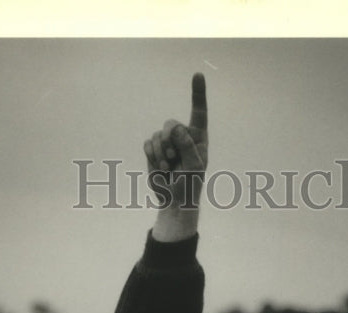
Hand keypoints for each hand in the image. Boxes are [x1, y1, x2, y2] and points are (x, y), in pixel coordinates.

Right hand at [145, 73, 207, 240]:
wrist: (174, 201)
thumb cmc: (189, 186)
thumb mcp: (194, 167)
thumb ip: (187, 146)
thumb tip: (177, 127)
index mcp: (198, 139)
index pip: (199, 113)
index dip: (197, 94)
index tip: (197, 75)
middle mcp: (183, 137)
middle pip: (171, 124)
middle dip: (169, 141)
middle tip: (172, 159)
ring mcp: (168, 143)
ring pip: (158, 135)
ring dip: (160, 153)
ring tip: (167, 168)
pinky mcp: (154, 150)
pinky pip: (148, 143)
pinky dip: (152, 155)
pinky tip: (159, 167)